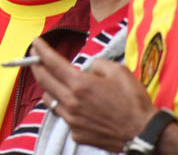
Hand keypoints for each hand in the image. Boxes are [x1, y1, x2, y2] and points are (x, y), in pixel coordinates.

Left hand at [30, 37, 156, 151]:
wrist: (143, 132)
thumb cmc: (133, 101)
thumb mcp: (118, 70)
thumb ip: (97, 64)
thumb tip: (87, 68)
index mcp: (80, 84)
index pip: (52, 63)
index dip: (42, 51)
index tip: (35, 43)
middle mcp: (72, 102)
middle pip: (44, 81)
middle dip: (36, 66)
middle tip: (34, 57)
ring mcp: (72, 120)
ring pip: (50, 100)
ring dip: (48, 87)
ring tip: (53, 80)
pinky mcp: (77, 133)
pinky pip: (64, 116)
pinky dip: (65, 106)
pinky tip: (75, 103)